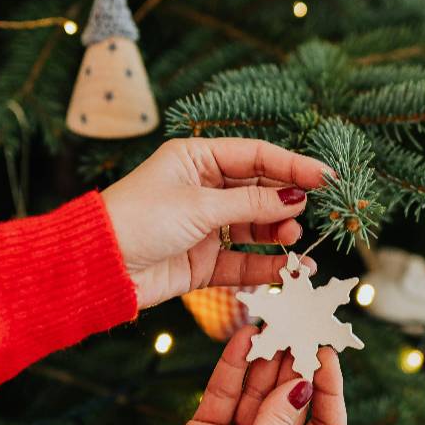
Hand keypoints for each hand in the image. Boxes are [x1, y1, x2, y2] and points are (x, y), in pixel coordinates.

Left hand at [103, 138, 329, 308]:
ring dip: (277, 233)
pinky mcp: (201, 260)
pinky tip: (288, 269)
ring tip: (294, 240)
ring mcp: (203, 225)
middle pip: (259, 190)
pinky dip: (265, 264)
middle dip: (286, 201)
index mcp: (197, 158)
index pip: (256, 155)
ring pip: (253, 225)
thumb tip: (296, 197)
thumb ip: (251, 203)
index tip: (326, 177)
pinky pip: (241, 259)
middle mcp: (203, 188)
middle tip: (308, 212)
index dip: (292, 165)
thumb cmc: (139, 220)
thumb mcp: (200, 206)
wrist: (98, 267)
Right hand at [109, 326, 346, 424]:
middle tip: (298, 325)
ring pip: (259, 389)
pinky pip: (227, 389)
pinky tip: (245, 336)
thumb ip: (277, 421)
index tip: (326, 353)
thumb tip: (304, 383)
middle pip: (292, 400)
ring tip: (274, 322)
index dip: (330, 389)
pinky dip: (235, 364)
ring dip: (267, 357)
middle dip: (295, 363)